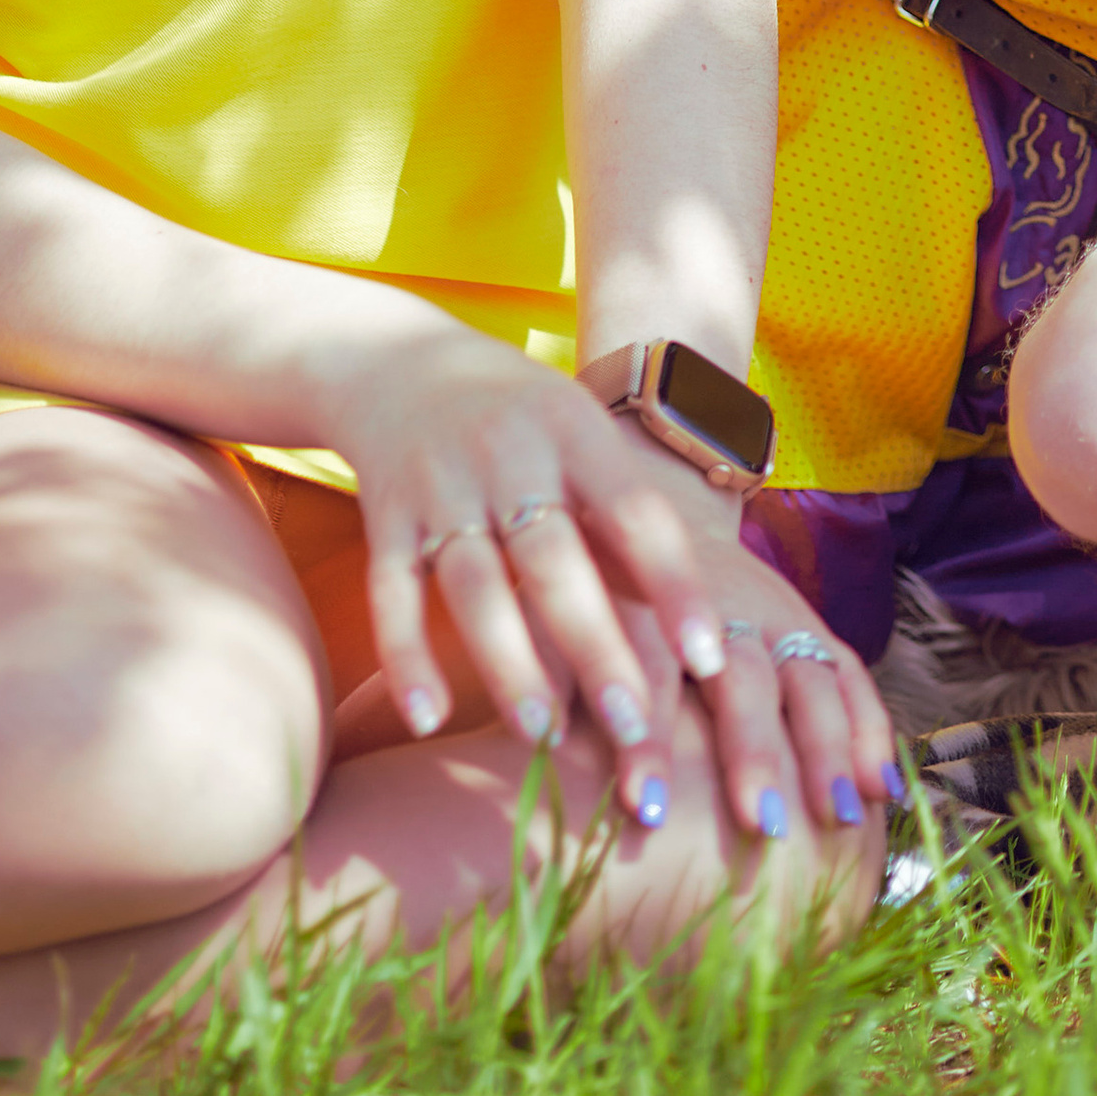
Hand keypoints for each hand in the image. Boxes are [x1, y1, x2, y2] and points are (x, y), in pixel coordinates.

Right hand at [334, 323, 894, 842]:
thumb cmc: (523, 422)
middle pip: (555, 559)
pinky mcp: (384, 513)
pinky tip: (430, 718)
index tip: (712, 660)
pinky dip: (407, 656)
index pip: (636, 512)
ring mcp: (441, 483)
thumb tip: (703, 635)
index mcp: (575, 430)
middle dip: (595, 646)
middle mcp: (509, 453)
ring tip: (543, 734)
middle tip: (632, 728)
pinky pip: (391, 591)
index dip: (675, 585)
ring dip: (509, 661)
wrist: (400, 360)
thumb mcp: (581, 438)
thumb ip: (626, 520)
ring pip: (474, 582)